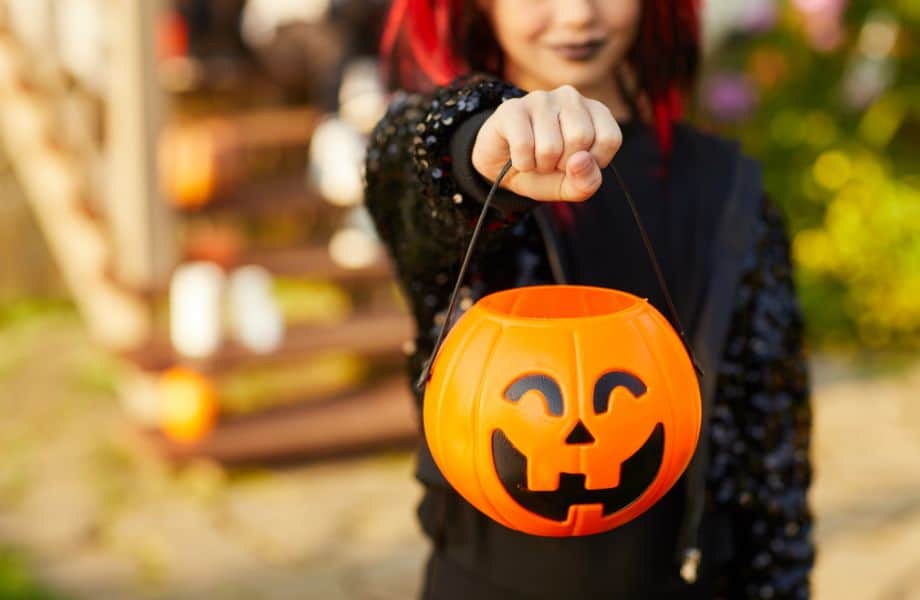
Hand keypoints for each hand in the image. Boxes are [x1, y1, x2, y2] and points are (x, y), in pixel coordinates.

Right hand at [471, 85, 621, 201]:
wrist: (501, 169)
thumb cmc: (544, 171)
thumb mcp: (571, 186)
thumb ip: (587, 181)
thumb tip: (581, 160)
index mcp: (594, 111)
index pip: (609, 138)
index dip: (594, 162)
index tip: (577, 163)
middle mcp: (570, 97)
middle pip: (581, 138)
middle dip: (564, 164)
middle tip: (552, 162)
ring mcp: (540, 99)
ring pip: (551, 146)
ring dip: (540, 165)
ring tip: (535, 158)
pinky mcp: (512, 108)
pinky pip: (524, 145)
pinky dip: (522, 163)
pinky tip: (519, 156)